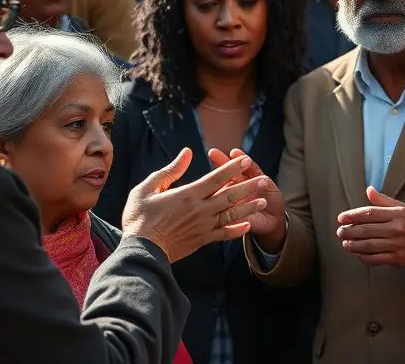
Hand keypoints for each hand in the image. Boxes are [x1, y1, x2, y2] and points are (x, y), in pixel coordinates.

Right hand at [121, 147, 270, 262]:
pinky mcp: (201, 240)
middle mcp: (200, 210)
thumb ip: (169, 170)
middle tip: (266, 180)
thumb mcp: (147, 188)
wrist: (140, 252)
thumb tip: (187, 152)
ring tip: (264, 200)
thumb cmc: (138, 218)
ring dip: (249, 207)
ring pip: (231, 214)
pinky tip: (248, 225)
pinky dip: (237, 230)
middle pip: (230, 195)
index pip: (216, 178)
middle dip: (249, 186)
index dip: (233, 168)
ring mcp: (203, 226)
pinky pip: (224, 234)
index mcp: (188, 194)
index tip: (246, 159)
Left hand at [209, 147, 286, 251]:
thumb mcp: (237, 224)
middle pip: (227, 173)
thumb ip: (227, 223)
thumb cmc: (251, 223)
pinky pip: (256, 171)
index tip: (202, 169)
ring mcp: (251, 183)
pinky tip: (246, 158)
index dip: (209, 176)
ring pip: (241, 169)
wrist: (271, 223)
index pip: (216, 184)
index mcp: (227, 197)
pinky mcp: (265, 181)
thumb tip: (213, 225)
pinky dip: (251, 165)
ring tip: (233, 152)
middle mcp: (238, 186)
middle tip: (212, 152)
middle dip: (220, 162)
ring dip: (236, 161)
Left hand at [336, 186, 404, 266]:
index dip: (353, 215)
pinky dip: (365, 257)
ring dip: (354, 245)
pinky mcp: (398, 259)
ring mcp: (397, 245)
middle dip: (350, 231)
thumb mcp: (402, 207)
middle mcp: (396, 229)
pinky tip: (358, 254)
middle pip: (367, 230)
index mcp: (396, 214)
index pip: (370, 213)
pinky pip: (377, 259)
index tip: (341, 218)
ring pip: (369, 245)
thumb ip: (383, 200)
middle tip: (340, 232)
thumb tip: (368, 190)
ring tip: (345, 243)